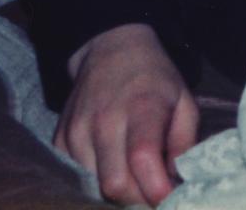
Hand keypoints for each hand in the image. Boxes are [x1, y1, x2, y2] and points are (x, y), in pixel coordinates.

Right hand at [56, 23, 198, 205]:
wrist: (111, 49)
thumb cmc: (155, 79)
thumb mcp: (184, 102)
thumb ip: (185, 144)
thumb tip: (177, 182)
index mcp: (142, 108)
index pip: (143, 160)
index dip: (157, 190)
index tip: (171, 199)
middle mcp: (104, 121)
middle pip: (115, 186)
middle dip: (137, 199)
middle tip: (152, 192)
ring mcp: (77, 131)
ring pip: (93, 187)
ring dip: (117, 191)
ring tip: (134, 176)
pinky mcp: (60, 140)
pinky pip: (76, 177)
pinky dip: (96, 180)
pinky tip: (112, 164)